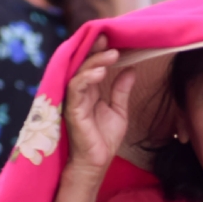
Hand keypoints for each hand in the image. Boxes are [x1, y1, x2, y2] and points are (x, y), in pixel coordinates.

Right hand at [64, 37, 135, 174]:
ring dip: (95, 62)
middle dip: (96, 50)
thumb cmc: (104, 139)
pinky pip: (76, 89)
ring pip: (79, 73)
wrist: (97, 162)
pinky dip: (87, 78)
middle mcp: (79, 93)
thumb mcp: (119, 110)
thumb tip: (131, 69)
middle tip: (110, 39)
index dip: (99, 51)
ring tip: (112, 54)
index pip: (92, 65)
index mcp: (89, 91)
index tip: (112, 39)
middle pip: (83, 64)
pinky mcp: (71, 110)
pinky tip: (100, 72)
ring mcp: (74, 100)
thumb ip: (122, 90)